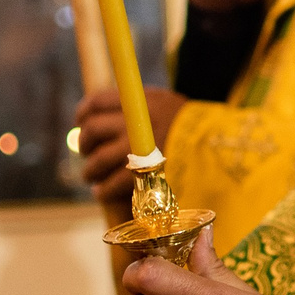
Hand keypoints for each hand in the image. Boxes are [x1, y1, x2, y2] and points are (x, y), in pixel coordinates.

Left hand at [75, 87, 186, 202]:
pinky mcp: (145, 174)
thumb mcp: (161, 102)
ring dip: (89, 171)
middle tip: (86, 152)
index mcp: (139, 102)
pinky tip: (101, 193)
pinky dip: (103, 191)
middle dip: (84, 143)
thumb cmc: (186, 126)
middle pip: (93, 129)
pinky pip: (113, 184)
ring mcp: (140, 149)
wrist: (213, 146)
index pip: (97, 101)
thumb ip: (134, 107)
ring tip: (90, 177)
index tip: (80, 122)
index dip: (83, 112)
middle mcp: (136, 122)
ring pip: (99, 160)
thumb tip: (95, 121)